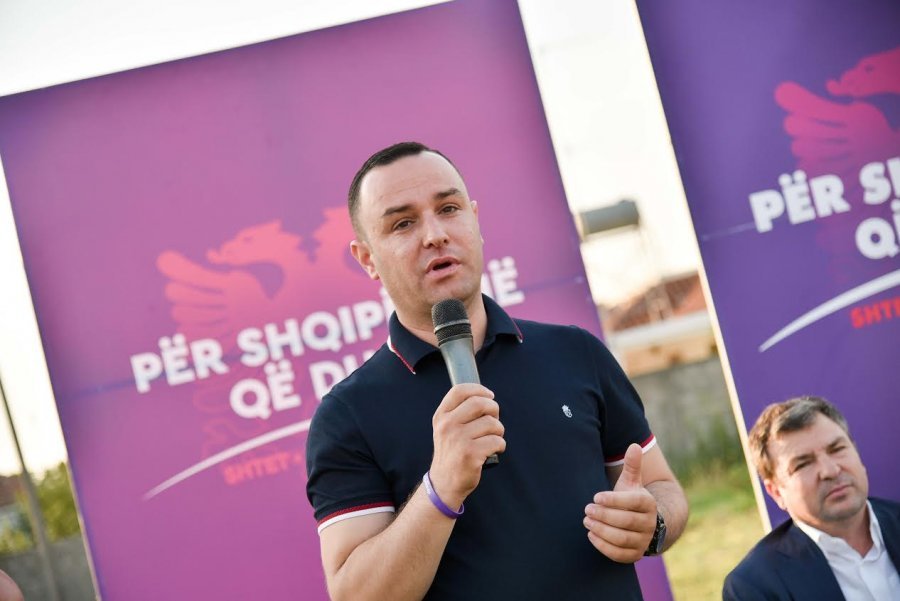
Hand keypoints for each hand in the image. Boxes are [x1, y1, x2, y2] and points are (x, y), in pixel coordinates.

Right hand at [428, 383, 504, 509]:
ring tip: (493, 439)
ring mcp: (458, 439)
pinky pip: (497, 441)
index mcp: (441, 416)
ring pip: (492, 423)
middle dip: (494, 410)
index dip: (479, 389)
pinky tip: (494, 450)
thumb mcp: (446, 429)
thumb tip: (486, 396)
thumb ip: (459, 412)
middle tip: (494, 421)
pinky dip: (500, 445)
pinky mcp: (470, 453)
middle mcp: (447, 425)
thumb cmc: (451, 453)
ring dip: (499, 431)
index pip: (460, 391)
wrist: (444, 483)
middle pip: (480, 403)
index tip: (489, 396)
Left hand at [584, 443, 656, 562]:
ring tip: (586, 521)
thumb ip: (632, 465)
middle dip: (604, 515)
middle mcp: (649, 524)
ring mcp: (643, 541)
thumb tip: (633, 445)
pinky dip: (604, 546)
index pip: (632, 503)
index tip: (596, 497)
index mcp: (648, 504)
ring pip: (622, 539)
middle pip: (626, 522)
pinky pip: (620, 554)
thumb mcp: (632, 481)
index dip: (613, 500)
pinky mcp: (635, 555)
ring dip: (602, 530)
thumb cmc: (632, 499)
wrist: (646, 523)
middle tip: (587, 509)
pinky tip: (591, 535)